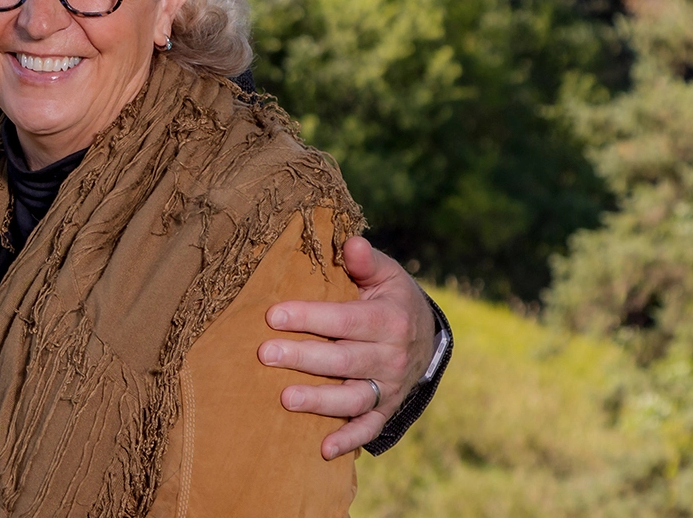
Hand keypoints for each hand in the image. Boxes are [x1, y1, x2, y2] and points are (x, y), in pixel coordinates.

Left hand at [257, 236, 436, 459]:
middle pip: (344, 359)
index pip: (345, 319)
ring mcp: (390, 386)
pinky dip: (349, 439)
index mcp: (390, 318)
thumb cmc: (391, 297)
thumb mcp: (386, 274)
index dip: (310, 317)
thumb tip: (351, 242)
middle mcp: (392, 355)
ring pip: (353, 397)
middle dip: (303, 358)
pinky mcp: (387, 408)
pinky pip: (369, 427)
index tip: (273, 315)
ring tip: (285, 399)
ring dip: (320, 400)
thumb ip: (366, 261)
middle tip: (265, 355)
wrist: (426, 335)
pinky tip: (322, 449)